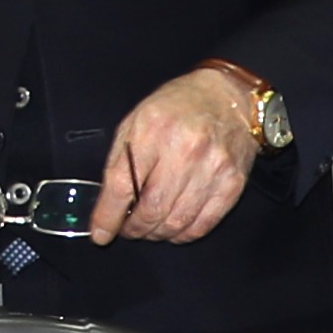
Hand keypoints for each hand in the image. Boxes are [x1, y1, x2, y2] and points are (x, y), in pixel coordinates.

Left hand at [91, 65, 271, 242]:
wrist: (229, 97)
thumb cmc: (178, 107)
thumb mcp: (137, 119)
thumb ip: (120, 161)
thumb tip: (108, 205)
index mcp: (153, 129)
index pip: (123, 184)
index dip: (109, 216)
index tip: (101, 233)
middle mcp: (185, 149)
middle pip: (151, 209)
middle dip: (133, 229)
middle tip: (127, 230)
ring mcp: (212, 168)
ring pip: (176, 223)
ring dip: (156, 234)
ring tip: (148, 229)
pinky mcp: (232, 184)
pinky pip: (202, 225)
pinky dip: (182, 234)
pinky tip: (173, 228)